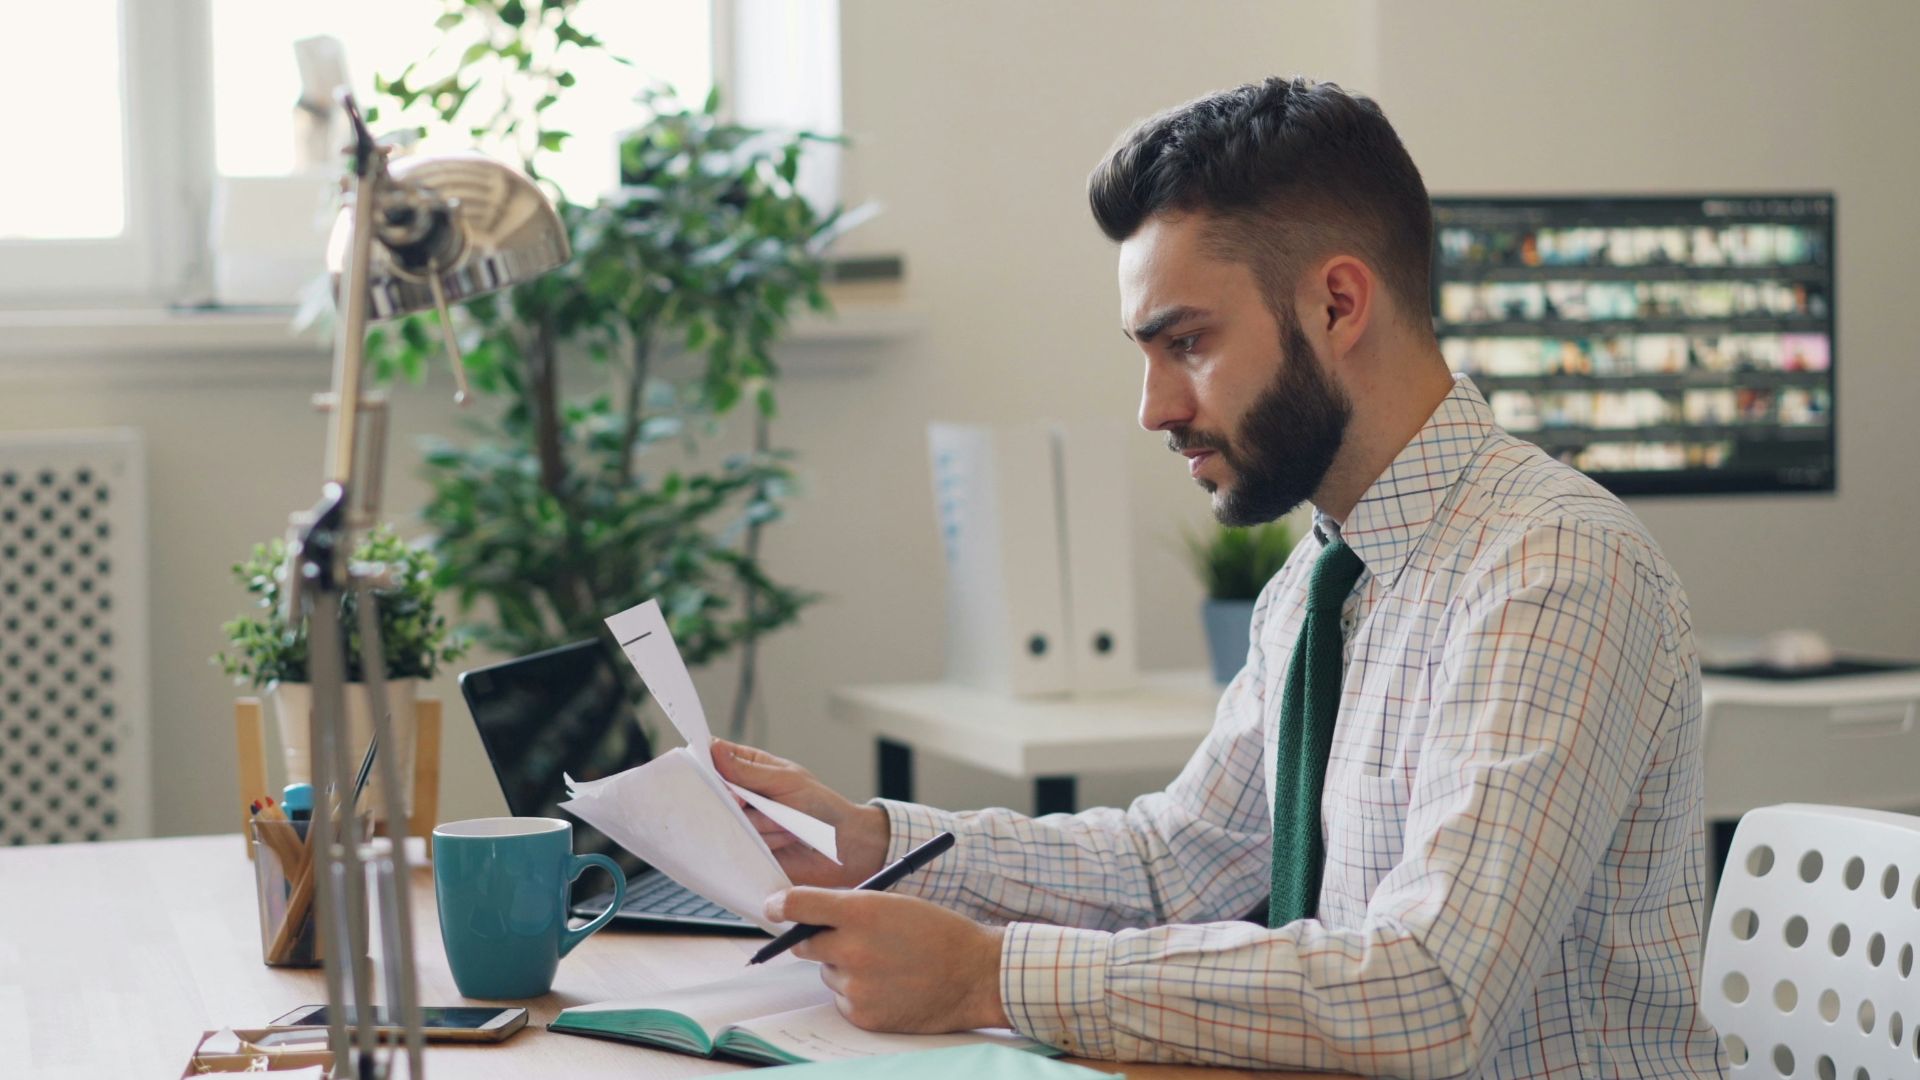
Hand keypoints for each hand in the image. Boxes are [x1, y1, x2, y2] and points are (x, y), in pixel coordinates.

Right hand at [712, 739, 890, 887]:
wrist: (842, 847)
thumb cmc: (820, 806)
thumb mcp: (786, 781)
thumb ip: (749, 771)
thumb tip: (715, 750)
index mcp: (750, 768)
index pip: (714, 758)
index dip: (705, 762)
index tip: (706, 769)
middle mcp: (741, 795)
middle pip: (713, 793)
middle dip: (738, 800)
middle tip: (755, 803)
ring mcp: (742, 823)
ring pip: (729, 821)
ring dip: (762, 824)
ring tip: (786, 824)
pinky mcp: (746, 849)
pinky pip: (738, 846)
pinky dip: (764, 842)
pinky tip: (784, 840)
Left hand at [766, 887, 1007, 1032]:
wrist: (975, 975)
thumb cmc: (939, 933)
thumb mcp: (894, 903)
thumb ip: (850, 907)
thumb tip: (810, 916)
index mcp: (861, 911)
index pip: (799, 905)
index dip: (780, 905)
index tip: (773, 907)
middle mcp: (852, 949)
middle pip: (804, 943)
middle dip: (816, 938)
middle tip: (842, 938)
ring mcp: (856, 986)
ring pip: (828, 973)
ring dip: (844, 967)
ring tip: (886, 964)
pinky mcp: (862, 1014)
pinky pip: (843, 999)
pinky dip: (859, 993)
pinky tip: (889, 985)